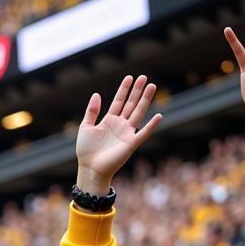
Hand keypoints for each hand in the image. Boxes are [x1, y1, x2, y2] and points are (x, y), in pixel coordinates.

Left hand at [75, 75, 161, 193]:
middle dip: (137, 91)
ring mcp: (126, 133)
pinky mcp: (131, 144)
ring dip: (145, 100)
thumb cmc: (86, 151)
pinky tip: (159, 116)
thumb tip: (96, 94)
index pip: (119, 101)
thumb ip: (91, 111)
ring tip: (152, 86)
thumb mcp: (85, 127)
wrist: (90, 168)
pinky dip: (151, 126)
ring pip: (138, 113)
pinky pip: (143, 133)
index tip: (129, 77)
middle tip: (144, 77)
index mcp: (109, 121)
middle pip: (131, 104)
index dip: (124, 89)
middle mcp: (120, 125)